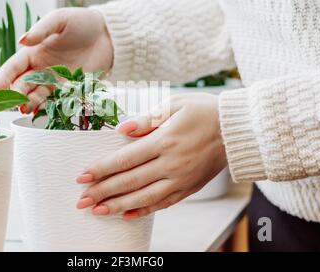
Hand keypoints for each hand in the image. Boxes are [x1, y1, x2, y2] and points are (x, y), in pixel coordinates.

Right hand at [0, 8, 113, 112]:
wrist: (108, 35)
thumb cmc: (81, 22)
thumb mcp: (59, 19)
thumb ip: (41, 30)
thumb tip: (22, 40)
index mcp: (33, 52)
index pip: (13, 67)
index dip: (4, 77)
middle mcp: (40, 69)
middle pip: (22, 84)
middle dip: (15, 93)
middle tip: (12, 101)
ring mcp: (55, 81)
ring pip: (36, 95)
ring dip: (29, 103)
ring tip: (24, 108)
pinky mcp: (70, 90)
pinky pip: (55, 101)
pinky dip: (47, 107)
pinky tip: (40, 112)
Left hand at [75, 93, 227, 219]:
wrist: (238, 129)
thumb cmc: (204, 111)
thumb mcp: (175, 104)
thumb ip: (146, 118)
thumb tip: (121, 130)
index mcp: (165, 140)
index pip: (125, 159)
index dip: (101, 169)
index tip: (81, 177)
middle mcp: (172, 163)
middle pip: (130, 182)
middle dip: (102, 192)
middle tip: (81, 200)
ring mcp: (182, 179)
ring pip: (144, 198)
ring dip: (118, 206)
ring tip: (97, 211)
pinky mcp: (190, 188)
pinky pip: (164, 204)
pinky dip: (144, 211)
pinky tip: (127, 215)